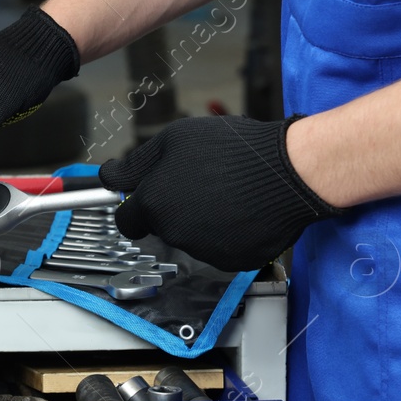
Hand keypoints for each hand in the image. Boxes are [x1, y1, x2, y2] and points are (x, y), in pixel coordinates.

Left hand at [97, 115, 339, 271]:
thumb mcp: (174, 139)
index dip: (135, 207)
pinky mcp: (235, 260)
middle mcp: (175, 234)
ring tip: (227, 192)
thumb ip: (136, 163)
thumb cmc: (234, 149)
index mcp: (155, 204)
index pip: (126, 221)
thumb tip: (111, 176)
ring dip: (201, 220)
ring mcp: (206, 251)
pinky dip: (228, 233)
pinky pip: (221, 248)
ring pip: (191, 238)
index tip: (146, 196)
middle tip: (200, 182)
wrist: (289, 171)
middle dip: (173, 208)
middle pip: (162, 227)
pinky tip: (243, 210)